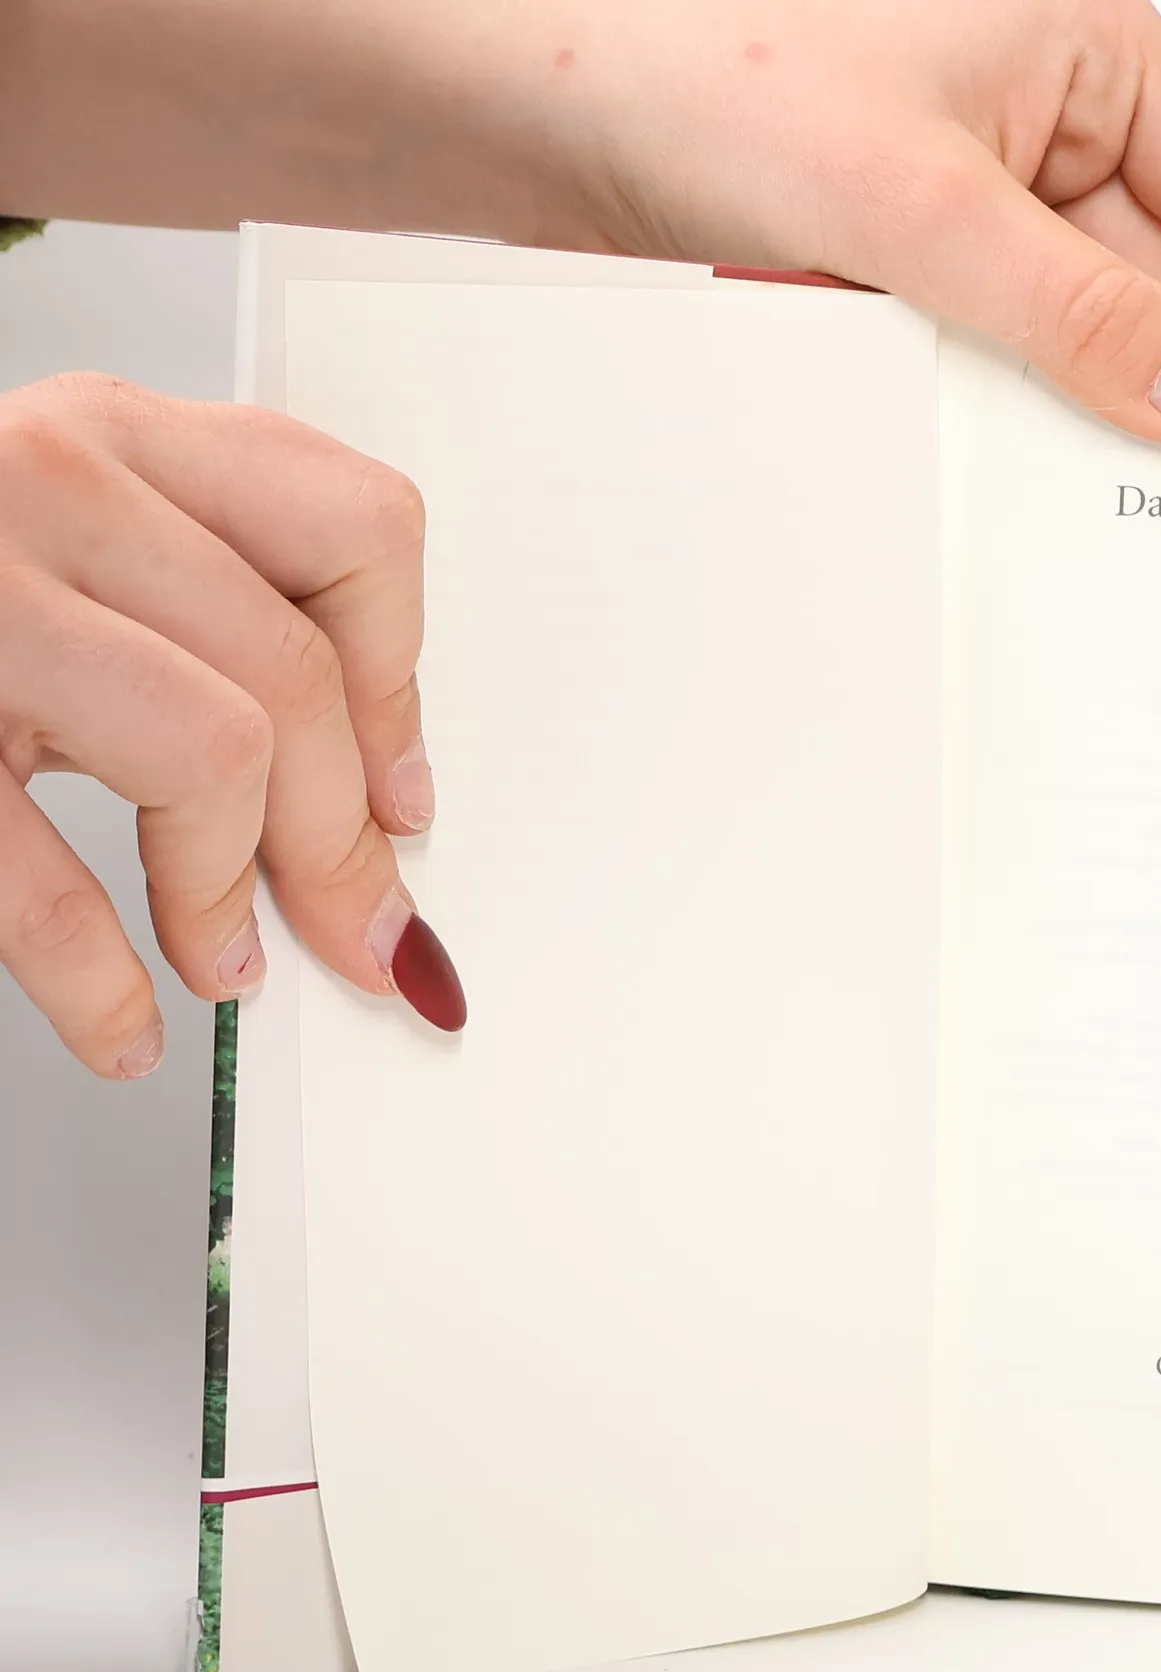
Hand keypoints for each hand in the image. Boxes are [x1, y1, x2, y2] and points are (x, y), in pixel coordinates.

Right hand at [0, 373, 464, 1077]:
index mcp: (121, 440)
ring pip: (215, 751)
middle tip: (351, 931)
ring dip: (228, 894)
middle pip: (296, 678)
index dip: (399, 693)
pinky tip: (123, 1022)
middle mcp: (51, 486)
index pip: (359, 534)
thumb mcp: (72, 548)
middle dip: (341, 841)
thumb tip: (376, 803)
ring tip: (225, 961)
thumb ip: (212, 626)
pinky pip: (39, 879)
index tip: (401, 798)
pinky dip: (96, 979)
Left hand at [560, 0, 1160, 469]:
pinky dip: (952, 416)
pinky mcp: (866, 259)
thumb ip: (1083, 316)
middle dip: (1144, 404)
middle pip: (1137, 295)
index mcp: (1088, 48)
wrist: (487, 80)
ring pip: (1037, 344)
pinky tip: (949, 472)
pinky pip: (951, 361)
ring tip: (1055, 521)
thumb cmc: (688, 50)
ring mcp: (942, 195)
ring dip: (1033, 421)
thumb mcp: (922, 202)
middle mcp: (1028, 117)